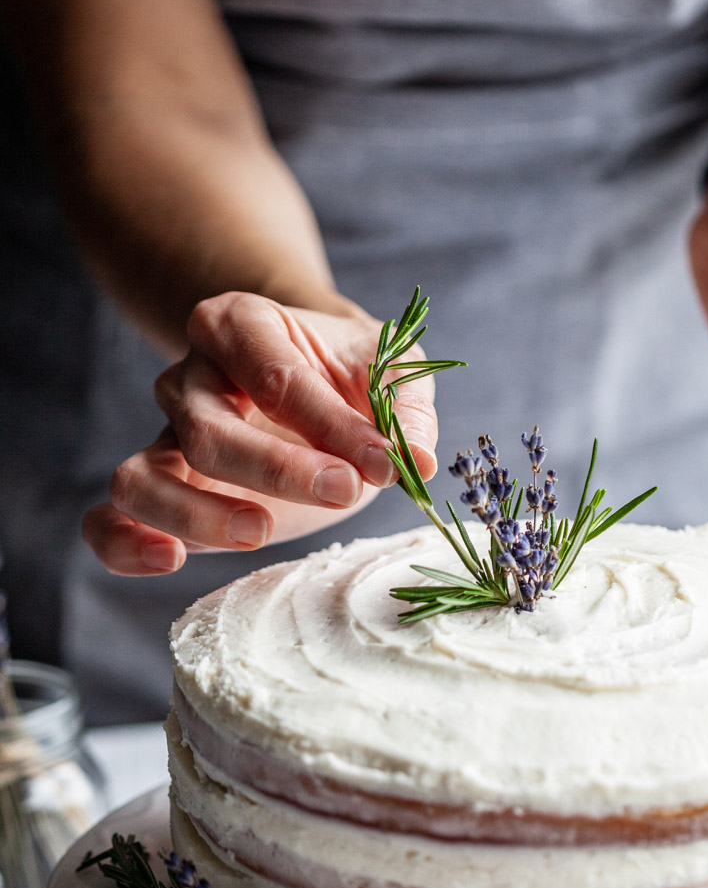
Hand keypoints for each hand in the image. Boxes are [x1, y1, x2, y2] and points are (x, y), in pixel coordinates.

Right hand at [83, 292, 437, 573]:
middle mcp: (192, 377)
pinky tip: (170, 561)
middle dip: (278, 470)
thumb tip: (418, 462)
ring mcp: (167, 436)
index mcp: (243, 326)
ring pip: (141, 476)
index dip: (332, 426)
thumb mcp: (393, 367)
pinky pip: (108, 517)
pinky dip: (124, 543)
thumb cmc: (351, 372)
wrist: (319, 382)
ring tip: (260, 532)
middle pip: (207, 428)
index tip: (385, 464)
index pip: (275, 375)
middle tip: (344, 492)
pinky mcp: (162, 490)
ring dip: (198, 514)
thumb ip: (406, 406)